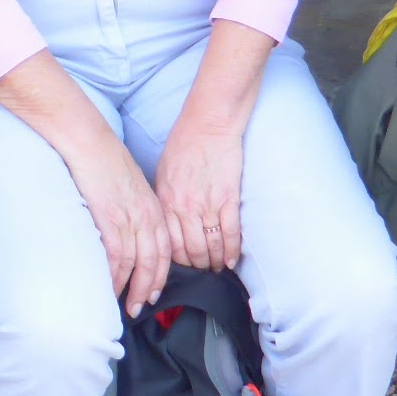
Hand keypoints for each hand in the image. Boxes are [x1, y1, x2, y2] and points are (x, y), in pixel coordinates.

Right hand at [59, 134, 173, 316]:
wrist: (90, 143)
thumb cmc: (105, 162)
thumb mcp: (130, 187)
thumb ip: (135, 211)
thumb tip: (128, 232)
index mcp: (154, 209)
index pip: (164, 250)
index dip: (161, 275)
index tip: (153, 292)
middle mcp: (147, 217)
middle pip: (155, 263)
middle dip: (148, 289)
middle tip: (139, 307)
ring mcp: (130, 220)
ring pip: (137, 265)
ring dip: (132, 289)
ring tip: (125, 306)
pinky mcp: (111, 220)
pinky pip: (117, 258)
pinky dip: (115, 277)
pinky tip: (110, 289)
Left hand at [153, 118, 243, 271]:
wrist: (209, 124)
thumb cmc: (185, 142)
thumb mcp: (163, 171)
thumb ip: (165, 198)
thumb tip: (167, 219)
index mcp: (166, 200)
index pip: (168, 242)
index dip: (176, 260)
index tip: (182, 267)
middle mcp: (184, 207)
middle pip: (190, 250)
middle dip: (197, 266)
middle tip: (203, 272)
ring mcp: (207, 204)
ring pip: (210, 246)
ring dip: (215, 261)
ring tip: (218, 268)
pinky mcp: (228, 198)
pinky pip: (230, 233)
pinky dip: (232, 250)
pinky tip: (232, 260)